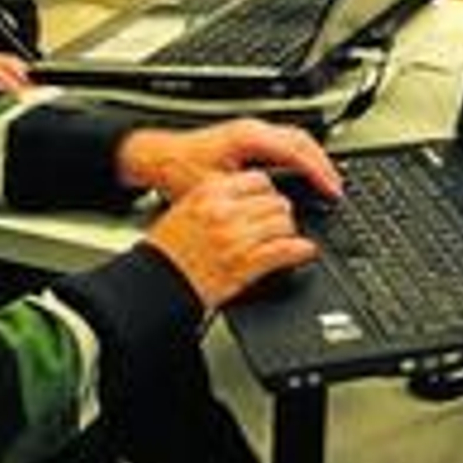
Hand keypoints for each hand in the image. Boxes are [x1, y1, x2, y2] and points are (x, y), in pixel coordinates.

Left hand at [115, 115, 341, 200]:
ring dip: (314, 158)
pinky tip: (304, 171)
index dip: (318, 171)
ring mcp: (251, 130)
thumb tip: (277, 208)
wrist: (156, 157)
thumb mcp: (215, 190)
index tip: (331, 188)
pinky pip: (285, 140)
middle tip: (336, 187)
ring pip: (296, 137)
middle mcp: (253, 129)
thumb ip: (248, 197)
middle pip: (302, 139)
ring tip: (326, 181)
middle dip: (323, 163)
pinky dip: (301, 155)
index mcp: (248, 138)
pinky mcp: (248, 136)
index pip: (296, 151)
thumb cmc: (178, 171)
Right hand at [145, 171, 314, 310]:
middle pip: (277, 201)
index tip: (269, 201)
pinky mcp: (247, 264)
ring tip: (284, 239)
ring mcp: (237, 238)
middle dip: (280, 213)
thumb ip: (219, 196)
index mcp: (211, 193)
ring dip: (288, 233)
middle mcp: (226, 212)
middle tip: (277, 224)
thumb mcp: (187, 207)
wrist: (158, 283)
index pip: (259, 180)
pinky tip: (304, 251)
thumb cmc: (170, 250)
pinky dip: (301, 251)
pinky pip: (286, 250)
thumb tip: (251, 193)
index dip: (269, 192)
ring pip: (284, 223)